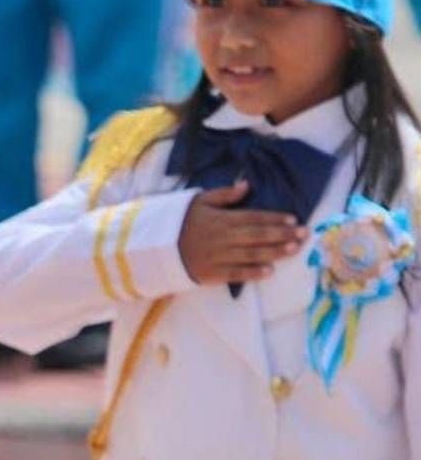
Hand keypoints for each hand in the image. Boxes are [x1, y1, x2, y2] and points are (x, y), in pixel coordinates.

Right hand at [177, 181, 308, 285]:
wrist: (156, 248)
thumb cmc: (180, 222)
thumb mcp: (198, 201)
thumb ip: (223, 195)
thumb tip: (247, 185)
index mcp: (220, 219)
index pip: (252, 218)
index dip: (274, 219)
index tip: (293, 220)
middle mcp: (222, 238)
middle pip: (257, 236)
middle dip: (282, 235)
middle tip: (303, 234)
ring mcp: (217, 257)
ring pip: (251, 254)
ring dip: (274, 252)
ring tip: (294, 249)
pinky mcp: (211, 273)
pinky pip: (235, 273)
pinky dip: (253, 273)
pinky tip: (270, 271)